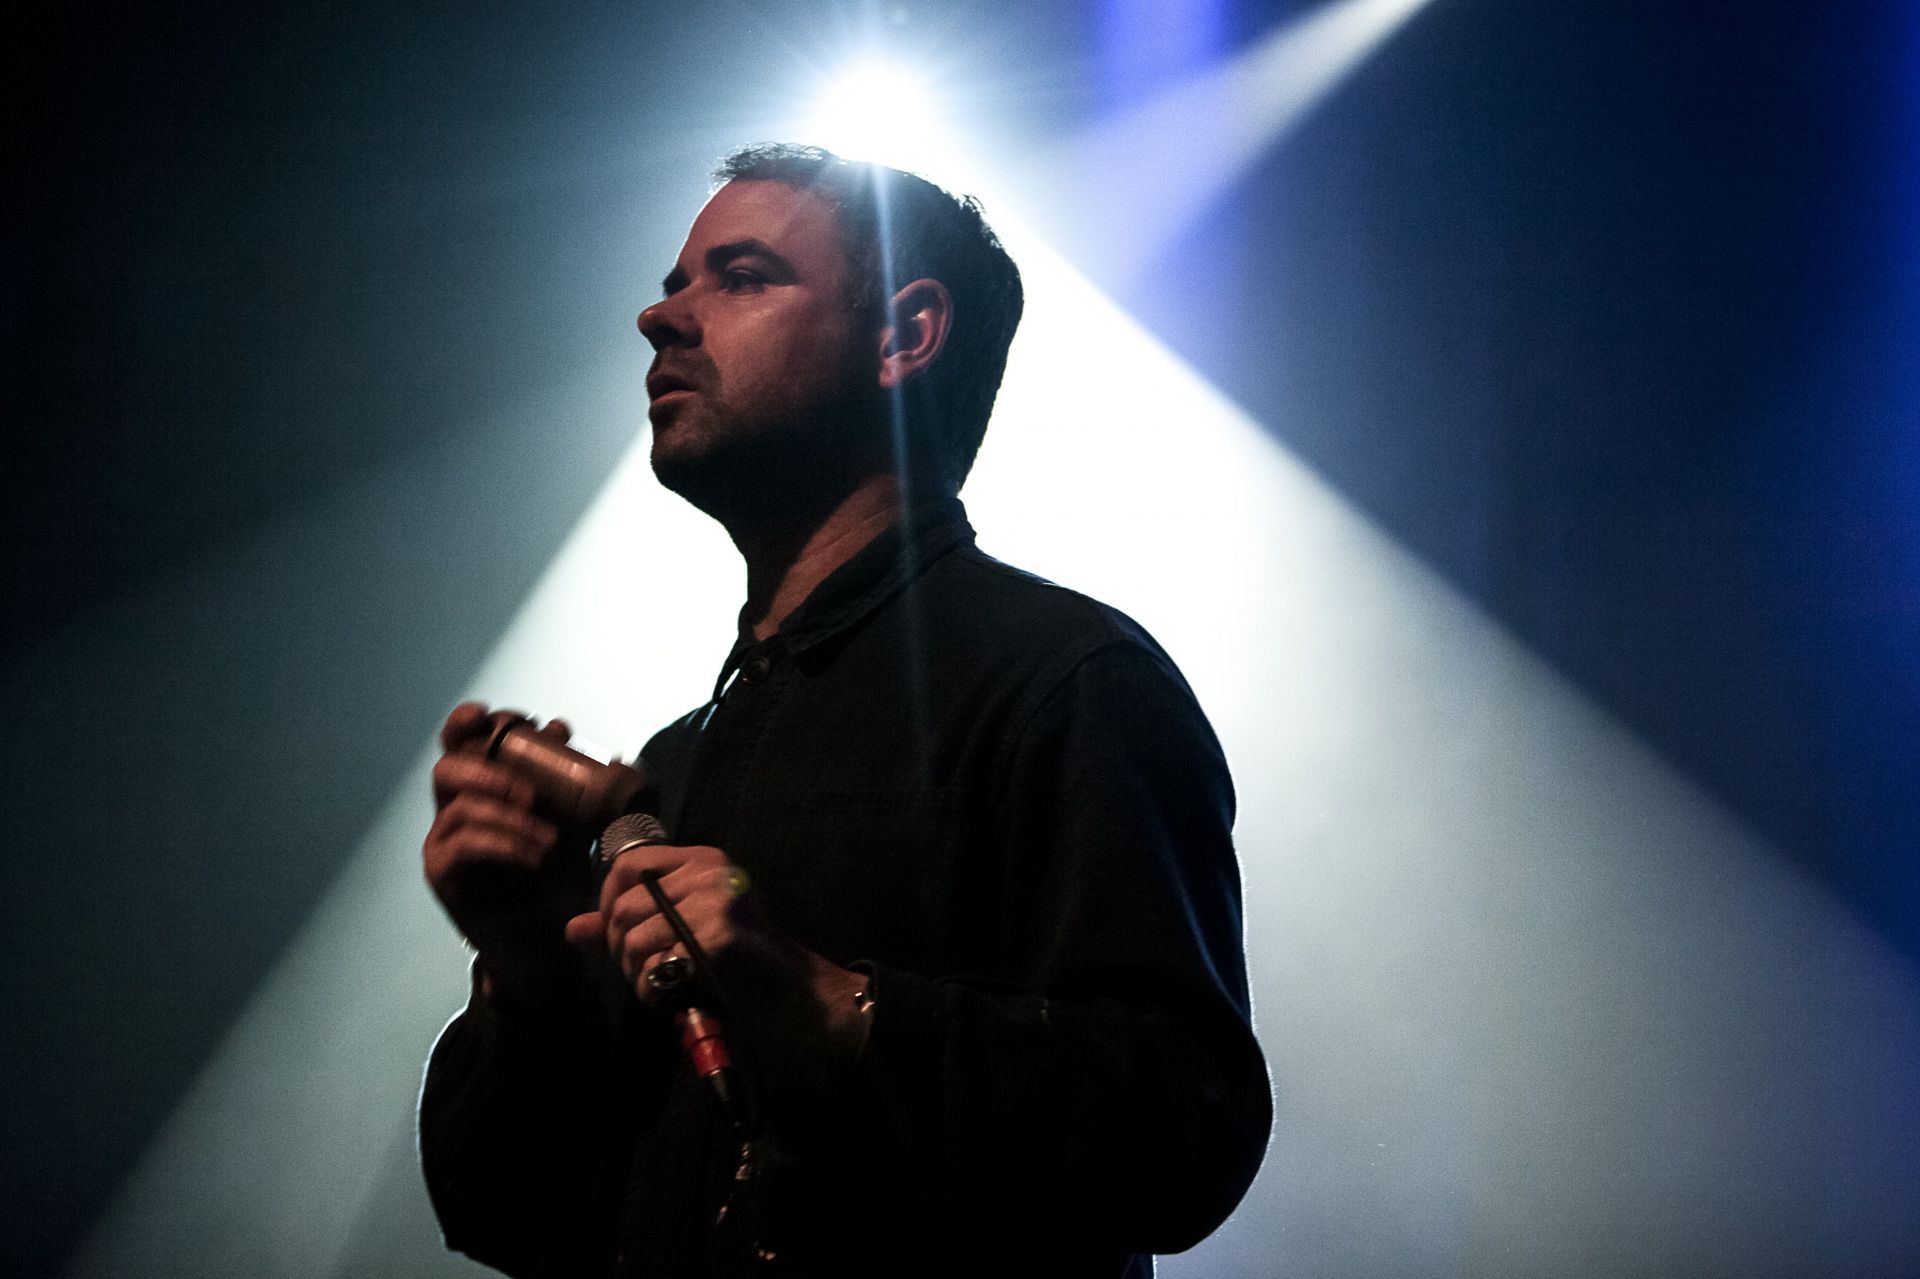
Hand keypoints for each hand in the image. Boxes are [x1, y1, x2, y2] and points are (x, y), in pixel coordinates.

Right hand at [424, 702, 589, 1000]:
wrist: (547, 939)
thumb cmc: (555, 875)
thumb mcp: (567, 820)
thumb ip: (561, 777)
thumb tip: (559, 726)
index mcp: (480, 789)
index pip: (461, 745)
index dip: (466, 724)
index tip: (488, 715)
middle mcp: (453, 810)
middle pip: (447, 769)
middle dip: (488, 769)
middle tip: (530, 791)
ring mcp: (443, 843)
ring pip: (460, 809)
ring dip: (510, 818)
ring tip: (550, 840)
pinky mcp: (442, 876)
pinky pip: (462, 847)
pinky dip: (503, 846)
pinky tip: (534, 856)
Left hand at [566, 844, 873, 1067]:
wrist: (793, 986)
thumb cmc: (739, 956)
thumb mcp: (685, 925)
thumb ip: (632, 921)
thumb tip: (573, 929)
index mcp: (702, 860)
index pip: (629, 863)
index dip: (607, 899)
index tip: (615, 931)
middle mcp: (708, 872)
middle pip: (625, 905)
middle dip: (617, 947)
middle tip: (636, 971)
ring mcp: (714, 902)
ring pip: (634, 937)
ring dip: (634, 973)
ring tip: (653, 986)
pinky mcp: (717, 936)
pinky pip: (655, 965)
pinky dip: (651, 989)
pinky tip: (666, 997)